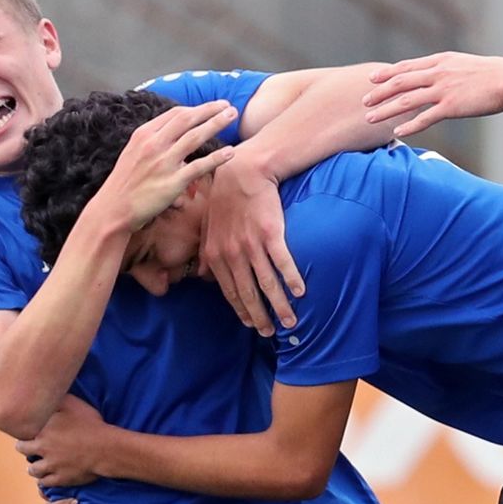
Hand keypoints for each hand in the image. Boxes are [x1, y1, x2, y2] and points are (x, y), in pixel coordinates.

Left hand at [14, 395, 110, 487]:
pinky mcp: (61, 479)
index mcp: (42, 431)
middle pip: (23, 451)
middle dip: (26, 449)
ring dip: (34, 466)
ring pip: (32, 470)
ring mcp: (51, 466)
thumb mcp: (74, 405)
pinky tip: (47, 476)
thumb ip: (57, 400)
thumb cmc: (91, 425)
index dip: (25, 434)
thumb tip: (46, 395)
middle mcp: (43, 449)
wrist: (106, 449)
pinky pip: (45, 483)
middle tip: (31, 448)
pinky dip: (44, 480)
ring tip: (39, 464)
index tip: (30, 433)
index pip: (22, 434)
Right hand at [92, 101, 235, 230]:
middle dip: (210, 109)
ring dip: (216, 124)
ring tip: (232, 117)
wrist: (113, 209)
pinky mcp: (172, 182)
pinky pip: (199, 166)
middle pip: (187, 119)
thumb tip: (173, 137)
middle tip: (228, 106)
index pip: (174, 114)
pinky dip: (216, 157)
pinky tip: (230, 152)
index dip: (196, 108)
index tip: (210, 106)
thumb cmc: (124, 183)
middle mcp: (154, 144)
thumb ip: (153, 142)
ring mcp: (163, 163)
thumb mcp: (133, 153)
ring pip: (195, 137)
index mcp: (143, 134)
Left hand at [199, 152, 299, 334]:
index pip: (230, 291)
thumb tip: (202, 273)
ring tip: (290, 321)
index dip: (241, 310)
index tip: (251, 324)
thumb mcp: (207, 226)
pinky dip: (291, 279)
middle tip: (270, 332)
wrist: (243, 171)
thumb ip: (205, 252)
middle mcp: (232, 254)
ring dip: (279, 305)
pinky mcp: (270, 233)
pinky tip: (300, 292)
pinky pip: (283, 262)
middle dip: (260, 317)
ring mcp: (251, 245)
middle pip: (248, 293)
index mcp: (215, 254)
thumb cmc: (224, 197)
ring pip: (266, 283)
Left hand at [362, 51, 502, 139]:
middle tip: (364, 101)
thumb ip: (449, 69)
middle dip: (379, 92)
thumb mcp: (466, 64)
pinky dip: (409, 126)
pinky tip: (397, 133)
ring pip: (406, 100)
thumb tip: (439, 75)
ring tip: (370, 118)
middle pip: (400, 82)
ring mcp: (444, 90)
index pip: (407, 66)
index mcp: (441, 60)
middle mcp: (438, 73)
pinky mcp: (452, 106)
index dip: (387, 73)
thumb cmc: (494, 74)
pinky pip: (425, 118)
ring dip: (386, 109)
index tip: (372, 78)